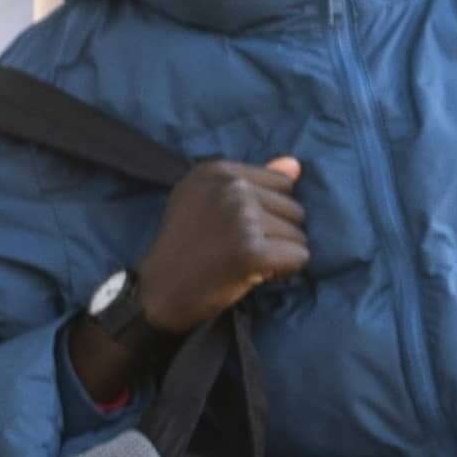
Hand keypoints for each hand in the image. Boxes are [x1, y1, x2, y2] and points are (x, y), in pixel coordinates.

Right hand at [130, 156, 311, 335]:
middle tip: (237, 247)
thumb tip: (296, 164)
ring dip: (278, 253)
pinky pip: (299, 257)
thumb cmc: (185, 247)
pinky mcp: (252, 251)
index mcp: (217, 170)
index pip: (282, 183)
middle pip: (294, 208)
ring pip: (298, 234)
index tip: (235, 226)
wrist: (158, 292)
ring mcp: (241, 218)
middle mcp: (229, 188)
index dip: (267, 210)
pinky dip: (283, 271)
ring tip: (242, 261)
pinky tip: (254, 274)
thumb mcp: (208, 200)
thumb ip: (254, 180)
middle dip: (275, 232)